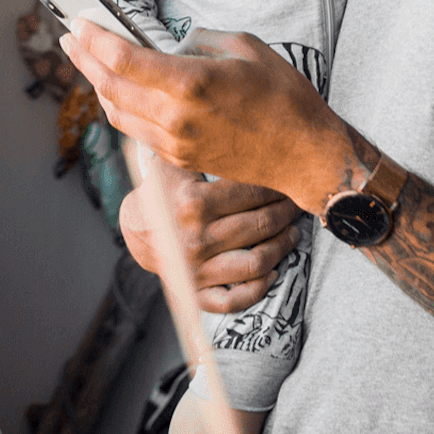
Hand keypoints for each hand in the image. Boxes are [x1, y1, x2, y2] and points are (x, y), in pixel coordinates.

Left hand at [61, 20, 350, 211]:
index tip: (80, 23)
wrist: (303, 154)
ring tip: (90, 63)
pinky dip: (122, 108)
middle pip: (110, 87)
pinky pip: (137, 132)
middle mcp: (175, 117)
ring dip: (99, 86)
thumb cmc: (284, 97)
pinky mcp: (180, 158)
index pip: (123, 60)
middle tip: (70, 39)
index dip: (95, 40)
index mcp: (190, 83)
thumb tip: (175, 45)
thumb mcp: (247, 48)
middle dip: (84, 60)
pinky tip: (122, 93)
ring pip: (117, 113)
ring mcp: (175, 142)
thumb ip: (203, 40)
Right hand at [119, 157, 302, 312]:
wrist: (136, 227)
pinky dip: (259, 289)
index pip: (254, 193)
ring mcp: (197, 270)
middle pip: (261, 225)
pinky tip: (273, 272)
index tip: (291, 179)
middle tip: (297, 204)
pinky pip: (234, 300)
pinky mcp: (196, 292)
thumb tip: (253, 134)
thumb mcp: (180, 162)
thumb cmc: (165, 190)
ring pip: (256, 263)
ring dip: (282, 247)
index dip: (278, 185)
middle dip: (287, 213)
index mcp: (195, 203)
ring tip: (293, 233)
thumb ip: (210, 151)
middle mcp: (197, 238)